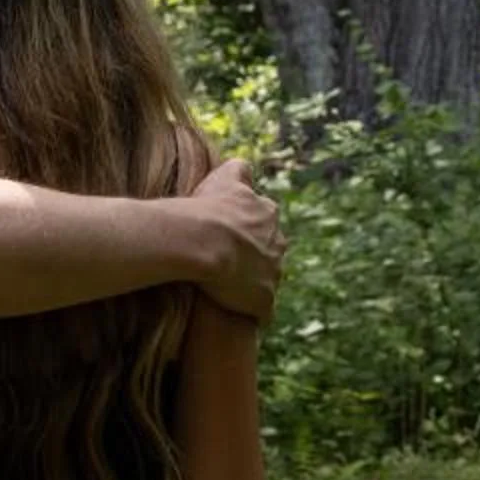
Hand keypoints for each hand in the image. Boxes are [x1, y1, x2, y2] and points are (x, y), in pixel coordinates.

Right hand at [188, 159, 286, 322]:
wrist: (201, 241)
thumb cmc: (208, 207)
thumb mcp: (224, 177)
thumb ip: (239, 170)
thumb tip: (244, 166)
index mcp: (269, 215)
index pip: (264, 222)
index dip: (246, 230)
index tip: (228, 235)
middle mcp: (278, 243)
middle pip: (270, 252)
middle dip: (254, 257)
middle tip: (225, 261)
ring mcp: (274, 274)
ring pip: (267, 281)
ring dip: (252, 284)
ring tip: (227, 289)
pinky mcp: (264, 301)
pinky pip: (262, 311)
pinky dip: (252, 312)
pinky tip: (236, 312)